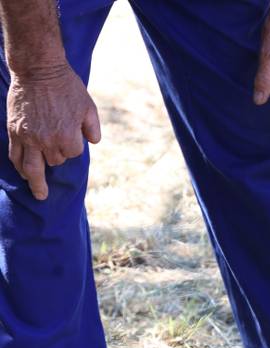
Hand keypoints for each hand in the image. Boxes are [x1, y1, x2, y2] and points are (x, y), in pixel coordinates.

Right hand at [7, 65, 99, 199]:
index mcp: (68, 136)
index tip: (72, 133)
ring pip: (32, 168)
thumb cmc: (67, 87)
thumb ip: (93, 128)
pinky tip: (23, 174)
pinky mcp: (14, 131)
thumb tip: (93, 143)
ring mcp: (28, 137)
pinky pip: (15, 156)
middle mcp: (47, 141)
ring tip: (39, 193)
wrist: (38, 70)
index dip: (74, 146)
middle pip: (55, 161)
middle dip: (58, 156)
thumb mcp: (88, 107)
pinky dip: (19, 167)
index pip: (73, 154)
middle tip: (58, 147)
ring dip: (36, 182)